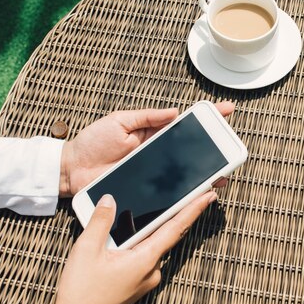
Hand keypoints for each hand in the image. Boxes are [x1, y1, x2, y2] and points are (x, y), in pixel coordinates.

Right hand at [32, 191, 216, 303]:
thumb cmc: (80, 292)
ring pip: (154, 246)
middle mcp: (152, 271)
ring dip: (151, 228)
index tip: (209, 196)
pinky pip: (144, 257)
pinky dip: (141, 243)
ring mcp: (146, 280)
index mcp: (146, 260)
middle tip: (191, 193)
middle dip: (178, 214)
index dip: (194, 210)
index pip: (176, 228)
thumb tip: (109, 199)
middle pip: (168, 236)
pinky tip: (126, 234)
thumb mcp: (86, 249)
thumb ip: (100, 220)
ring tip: (144, 208)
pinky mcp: (137, 285)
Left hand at [59, 101, 234, 196]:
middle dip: (214, 150)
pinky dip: (185, 192)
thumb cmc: (92, 142)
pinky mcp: (147, 191)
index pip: (185, 125)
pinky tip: (198, 191)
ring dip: (204, 174)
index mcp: (153, 134)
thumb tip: (174, 112)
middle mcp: (158, 154)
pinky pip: (169, 192)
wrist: (72, 170)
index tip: (226, 111)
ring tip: (221, 174)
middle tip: (230, 148)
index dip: (206, 118)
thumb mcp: (119, 121)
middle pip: (192, 152)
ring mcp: (154, 174)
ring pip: (185, 174)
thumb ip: (147, 117)